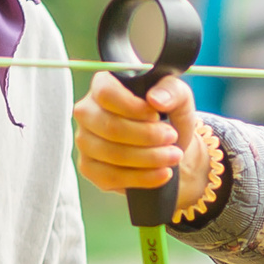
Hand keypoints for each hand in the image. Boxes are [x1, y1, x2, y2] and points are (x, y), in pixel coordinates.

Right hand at [73, 71, 207, 199]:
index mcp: (102, 86)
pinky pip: (110, 176)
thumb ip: (171, 91)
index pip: (106, 93)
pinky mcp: (89, 168)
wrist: (168, 147)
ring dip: (149, 158)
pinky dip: (142, 178)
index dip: (133, 107)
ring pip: (112, 154)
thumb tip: (156, 99)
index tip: (157, 115)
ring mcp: (85, 141)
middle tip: (172, 138)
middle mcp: (87, 112)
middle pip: (110, 126)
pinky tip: (162, 173)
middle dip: (147, 136)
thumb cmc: (167, 117)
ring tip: (173, 156)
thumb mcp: (179, 98)